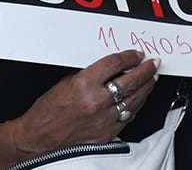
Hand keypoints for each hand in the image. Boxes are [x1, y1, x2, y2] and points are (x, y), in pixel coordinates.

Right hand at [4, 51, 158, 155]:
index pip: (116, 64)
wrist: (38, 138)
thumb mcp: (66, 82)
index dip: (130, 56)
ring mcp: (103, 119)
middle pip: (131, 81)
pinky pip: (129, 116)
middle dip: (146, 70)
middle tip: (153, 63)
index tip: (137, 54)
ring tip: (151, 78)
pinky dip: (136, 105)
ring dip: (147, 87)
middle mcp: (96, 102)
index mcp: (84, 85)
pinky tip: (140, 98)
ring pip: (135, 99)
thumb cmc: (48, 111)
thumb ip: (91, 73)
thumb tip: (112, 66)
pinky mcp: (106, 133)